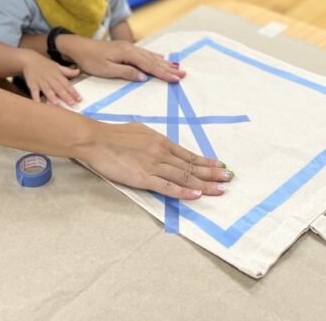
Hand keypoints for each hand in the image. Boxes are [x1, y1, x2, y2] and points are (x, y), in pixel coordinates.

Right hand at [22, 53, 81, 105]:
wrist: (29, 59)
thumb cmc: (45, 64)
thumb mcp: (57, 66)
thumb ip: (68, 71)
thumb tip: (78, 71)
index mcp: (57, 75)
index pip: (67, 84)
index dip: (73, 92)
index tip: (79, 99)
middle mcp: (50, 78)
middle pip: (59, 88)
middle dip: (65, 96)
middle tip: (71, 103)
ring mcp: (41, 81)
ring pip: (47, 90)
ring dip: (51, 97)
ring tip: (56, 104)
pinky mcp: (32, 83)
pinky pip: (34, 91)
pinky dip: (35, 97)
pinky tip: (38, 103)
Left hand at [60, 36, 184, 83]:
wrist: (79, 47)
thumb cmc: (91, 60)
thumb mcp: (106, 70)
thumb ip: (126, 73)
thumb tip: (144, 77)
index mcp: (127, 53)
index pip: (149, 66)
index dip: (163, 73)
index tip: (176, 79)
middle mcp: (131, 48)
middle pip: (153, 61)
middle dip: (169, 69)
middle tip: (183, 75)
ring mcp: (129, 48)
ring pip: (151, 57)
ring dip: (165, 64)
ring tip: (178, 68)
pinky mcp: (126, 49)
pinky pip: (145, 53)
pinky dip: (155, 57)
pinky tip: (162, 58)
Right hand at [81, 120, 234, 198]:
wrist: (96, 140)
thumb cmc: (114, 134)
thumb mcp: (140, 131)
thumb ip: (154, 140)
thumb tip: (163, 144)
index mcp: (161, 141)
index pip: (189, 154)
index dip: (206, 162)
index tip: (220, 166)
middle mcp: (161, 153)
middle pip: (191, 166)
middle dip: (212, 173)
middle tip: (228, 179)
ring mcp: (153, 166)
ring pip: (184, 176)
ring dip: (204, 184)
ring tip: (220, 189)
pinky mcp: (143, 178)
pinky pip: (167, 187)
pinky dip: (183, 191)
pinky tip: (197, 195)